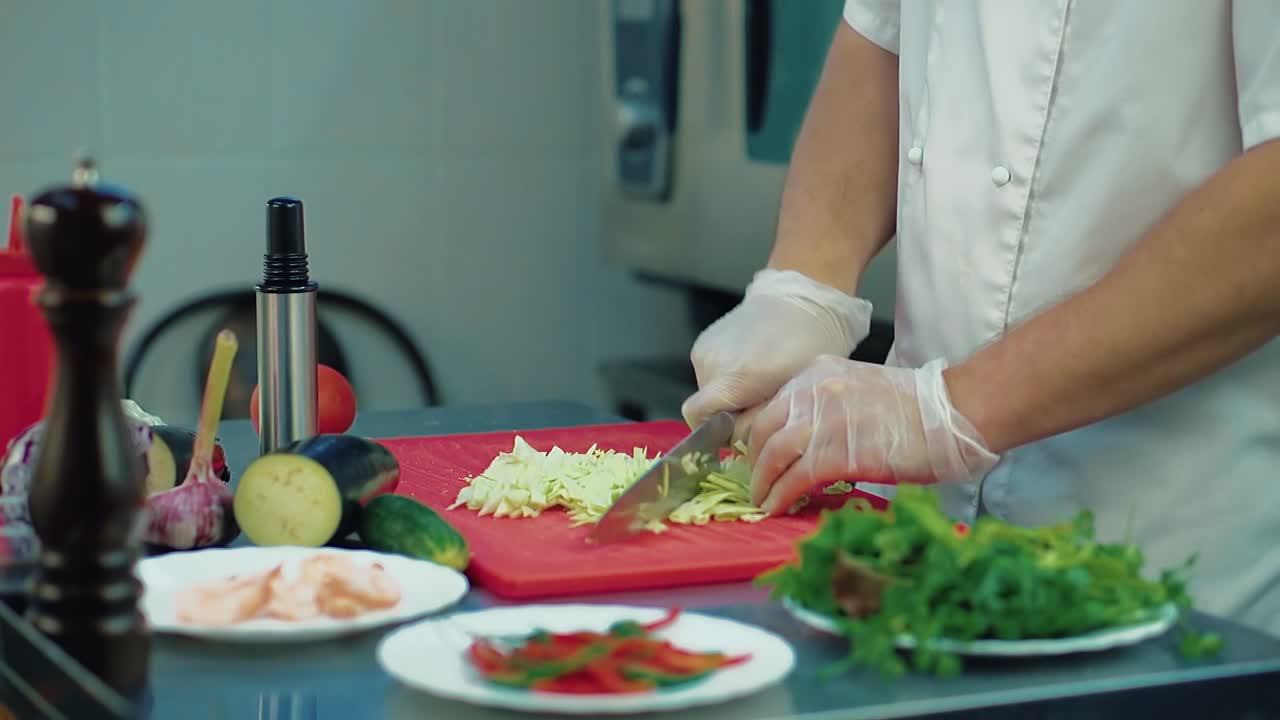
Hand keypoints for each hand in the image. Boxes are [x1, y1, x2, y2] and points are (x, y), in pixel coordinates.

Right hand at [681, 269, 872, 433]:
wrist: (801, 298)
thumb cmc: (809, 348)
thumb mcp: (794, 394)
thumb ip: (762, 421)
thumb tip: (739, 436)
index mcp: (733, 380)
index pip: (698, 418)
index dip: (716, 430)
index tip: (743, 426)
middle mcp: (710, 365)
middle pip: (705, 406)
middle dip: (728, 411)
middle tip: (761, 401)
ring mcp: (704, 350)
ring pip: (707, 389)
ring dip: (728, 392)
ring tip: (759, 378)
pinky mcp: (705, 339)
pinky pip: (709, 370)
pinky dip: (725, 374)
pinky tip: (751, 361)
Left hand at [746, 355, 999, 513]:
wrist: (953, 414)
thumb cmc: (917, 408)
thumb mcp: (858, 391)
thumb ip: (826, 407)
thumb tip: (804, 438)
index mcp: (819, 374)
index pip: (771, 405)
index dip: (758, 435)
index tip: (757, 454)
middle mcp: (814, 393)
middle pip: (764, 430)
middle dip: (755, 460)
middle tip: (756, 481)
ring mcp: (824, 423)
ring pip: (773, 455)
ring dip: (763, 483)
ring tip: (763, 500)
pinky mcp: (838, 455)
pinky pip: (795, 479)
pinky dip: (780, 496)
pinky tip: (777, 508)